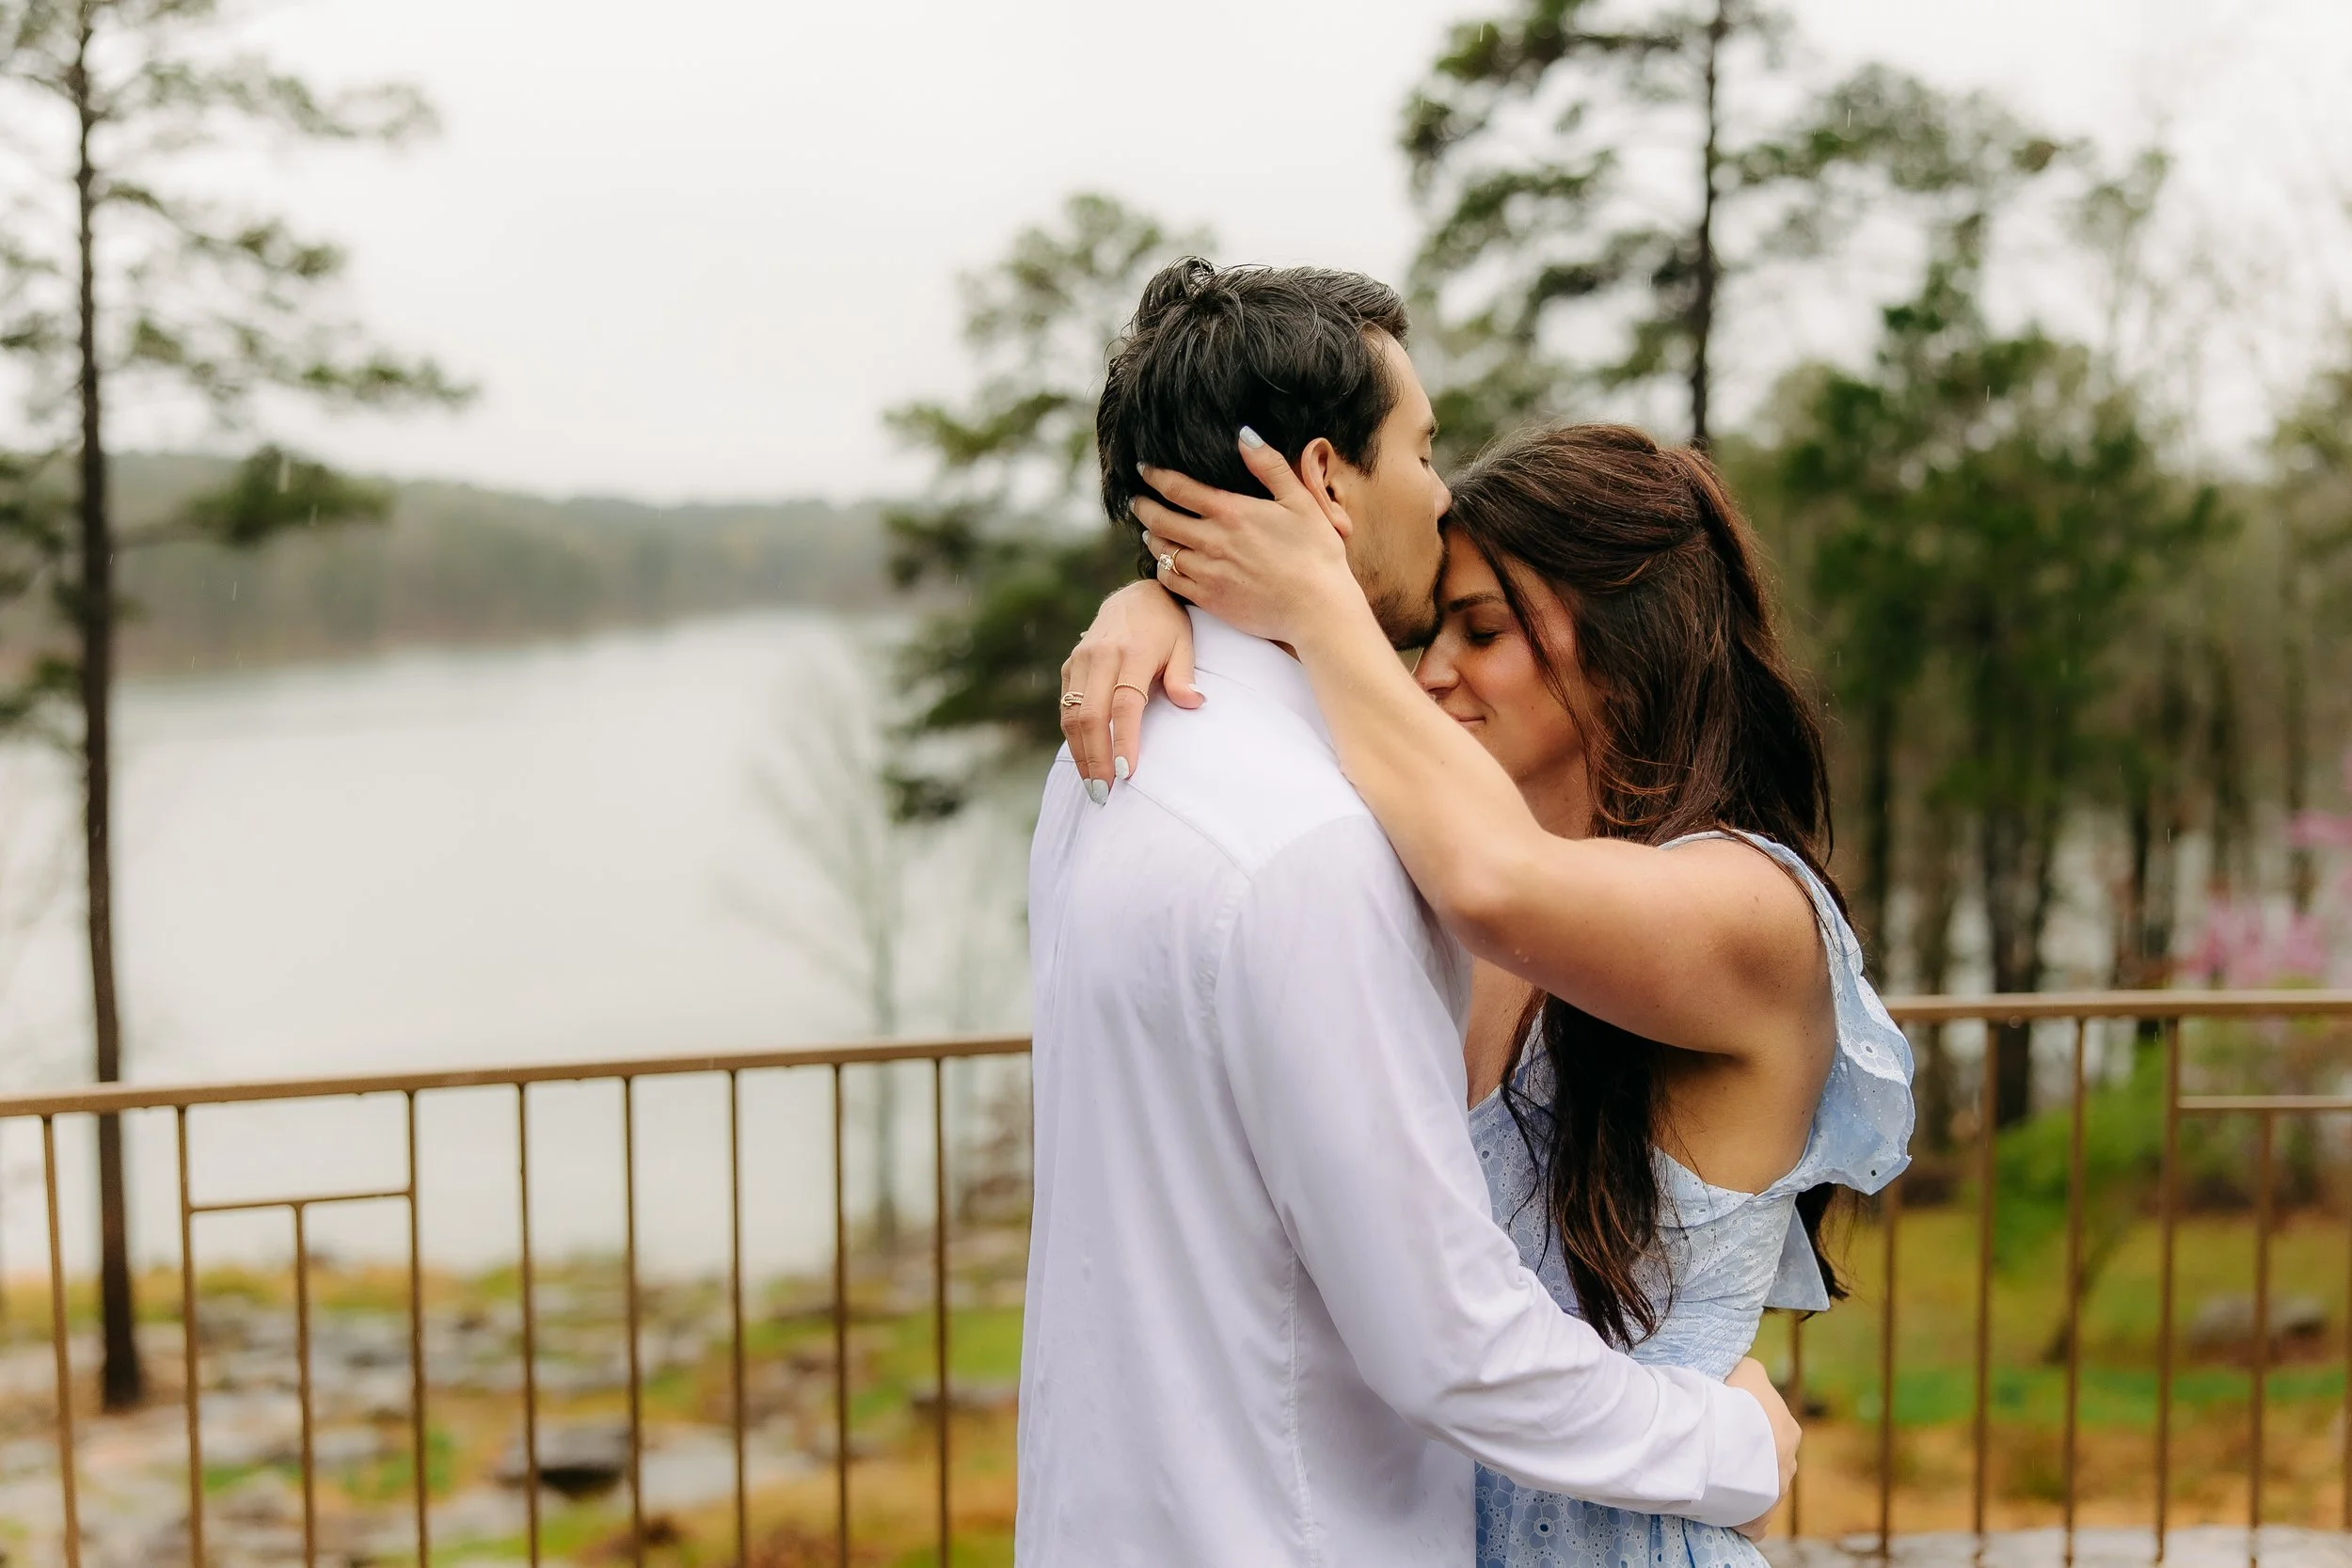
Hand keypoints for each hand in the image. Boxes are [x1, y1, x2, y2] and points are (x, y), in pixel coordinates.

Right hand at [1060, 580, 1201, 797]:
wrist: (1136, 596)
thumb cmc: (1167, 626)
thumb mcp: (1184, 644)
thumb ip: (1184, 675)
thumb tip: (1194, 703)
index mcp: (1132, 652)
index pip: (1124, 704)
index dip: (1123, 740)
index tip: (1126, 773)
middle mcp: (1100, 656)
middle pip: (1090, 715)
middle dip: (1095, 758)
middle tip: (1103, 793)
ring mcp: (1080, 660)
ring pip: (1071, 715)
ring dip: (1079, 753)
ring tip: (1091, 785)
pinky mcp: (1069, 666)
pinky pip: (1065, 706)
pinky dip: (1072, 736)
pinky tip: (1084, 760)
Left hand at [1135, 429, 1361, 647]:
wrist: (1317, 609)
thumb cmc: (1316, 553)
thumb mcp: (1300, 501)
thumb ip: (1269, 466)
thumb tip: (1244, 435)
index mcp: (1232, 512)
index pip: (1179, 488)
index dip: (1156, 476)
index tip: (1144, 469)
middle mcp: (1212, 541)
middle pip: (1161, 519)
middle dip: (1144, 506)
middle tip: (1137, 501)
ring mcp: (1207, 572)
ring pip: (1162, 551)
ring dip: (1153, 537)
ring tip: (1151, 531)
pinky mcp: (1209, 599)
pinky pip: (1171, 581)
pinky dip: (1163, 569)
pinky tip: (1167, 564)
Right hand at [1725, 1356, 1796, 1539]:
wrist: (1721, 1440)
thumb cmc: (1735, 1402)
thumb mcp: (1748, 1370)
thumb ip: (1752, 1376)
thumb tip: (1747, 1376)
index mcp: (1789, 1430)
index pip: (1771, 1427)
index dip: (1747, 1424)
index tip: (1724, 1422)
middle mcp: (1789, 1464)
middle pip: (1769, 1461)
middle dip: (1749, 1458)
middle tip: (1718, 1450)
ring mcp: (1776, 1496)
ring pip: (1759, 1490)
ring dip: (1742, 1484)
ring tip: (1714, 1475)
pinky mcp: (1759, 1521)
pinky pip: (1750, 1521)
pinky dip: (1737, 1516)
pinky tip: (1720, 1507)